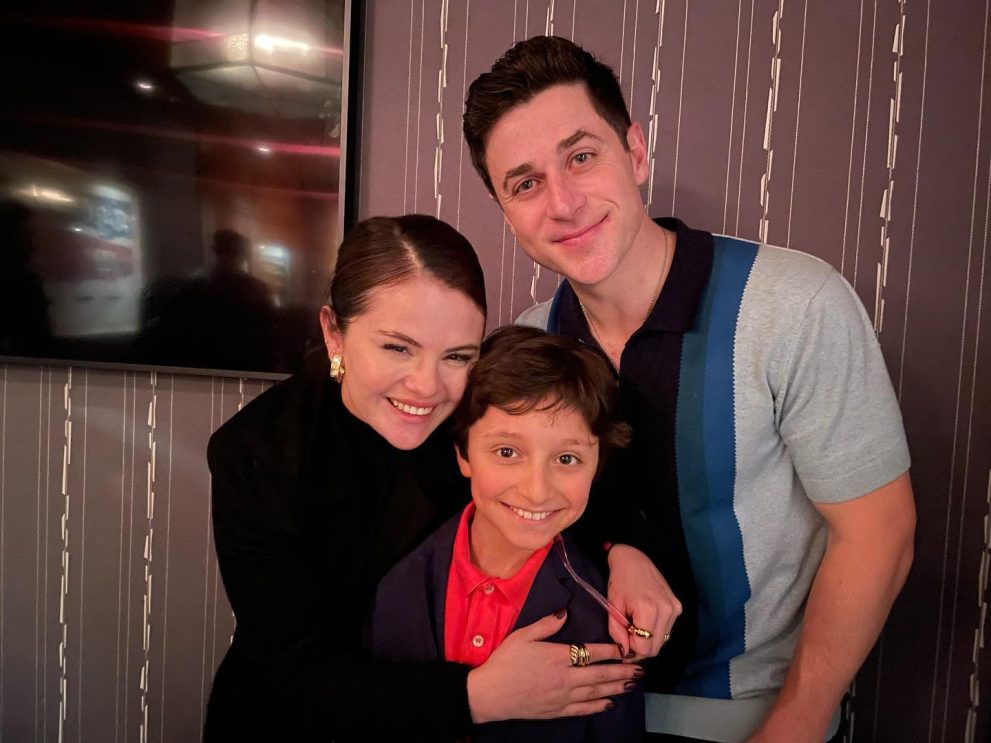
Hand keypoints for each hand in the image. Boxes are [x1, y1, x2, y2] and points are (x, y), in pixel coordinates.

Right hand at [466, 610, 642, 723]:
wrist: (490, 694)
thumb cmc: (504, 662)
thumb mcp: (522, 636)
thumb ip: (545, 625)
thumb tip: (564, 612)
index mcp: (557, 656)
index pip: (591, 652)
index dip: (611, 651)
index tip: (626, 649)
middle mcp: (565, 677)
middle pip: (600, 674)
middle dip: (622, 672)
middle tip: (641, 670)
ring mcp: (562, 697)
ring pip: (596, 692)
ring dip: (616, 688)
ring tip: (632, 684)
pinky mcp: (556, 711)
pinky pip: (582, 709)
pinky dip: (598, 707)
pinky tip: (609, 704)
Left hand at [606, 544, 681, 657]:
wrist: (633, 558)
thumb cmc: (619, 580)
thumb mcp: (613, 606)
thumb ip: (617, 632)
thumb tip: (624, 653)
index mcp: (649, 610)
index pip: (645, 648)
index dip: (632, 651)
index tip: (622, 646)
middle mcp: (667, 611)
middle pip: (656, 648)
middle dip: (640, 649)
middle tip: (627, 640)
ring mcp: (675, 608)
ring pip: (663, 641)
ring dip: (648, 640)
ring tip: (635, 627)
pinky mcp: (678, 607)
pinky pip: (667, 630)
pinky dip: (655, 631)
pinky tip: (645, 620)